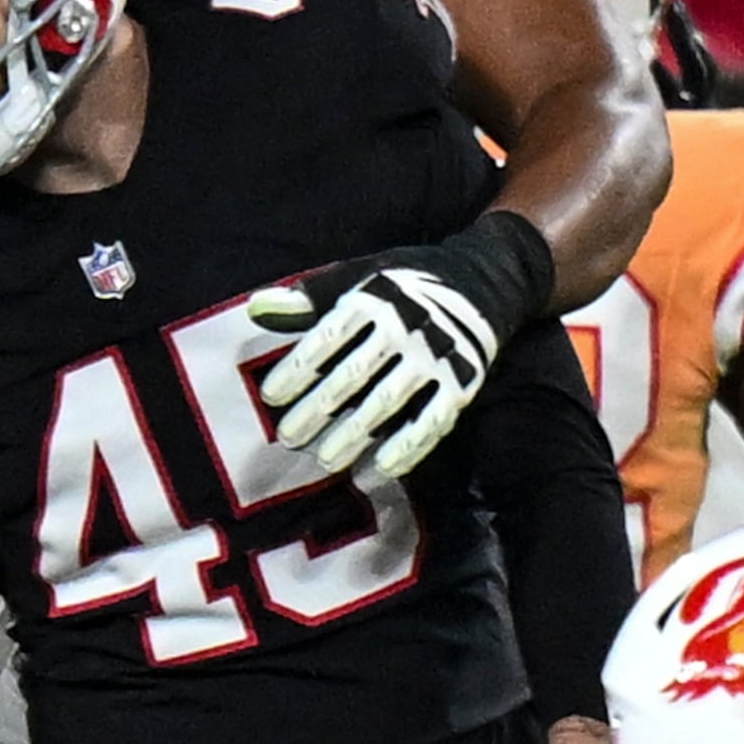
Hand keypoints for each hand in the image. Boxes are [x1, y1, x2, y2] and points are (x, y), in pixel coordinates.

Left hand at [247, 214, 548, 478]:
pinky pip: (433, 420)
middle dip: (318, 409)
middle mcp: (407, 325)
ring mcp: (437, 355)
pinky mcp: (463, 381)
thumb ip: (309, 297)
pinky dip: (408, 447)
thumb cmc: (409, 281)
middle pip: (354, 374)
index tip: (271, 398)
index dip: (298, 369)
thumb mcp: (360, 275)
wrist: (488, 280)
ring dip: (355, 434)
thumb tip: (256, 310)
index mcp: (376, 296)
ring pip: (388, 401)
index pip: (328, 337)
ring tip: (325, 460)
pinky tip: (381, 469)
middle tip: (289, 439)